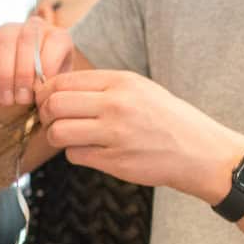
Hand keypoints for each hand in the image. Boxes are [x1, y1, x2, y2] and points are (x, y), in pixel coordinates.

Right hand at [0, 20, 76, 116]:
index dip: (47, 66)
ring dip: (3, 78)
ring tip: (6, 102)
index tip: (40, 91)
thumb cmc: (40, 90)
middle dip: (23, 73)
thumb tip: (46, 90)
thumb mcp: (52, 89)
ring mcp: (7, 30)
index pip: (54, 42)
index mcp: (56, 36)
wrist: (15, 94)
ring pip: (3, 46)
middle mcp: (32, 27)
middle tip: (21, 99)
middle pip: (27, 40)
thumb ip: (52, 85)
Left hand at [38, 69, 243, 202]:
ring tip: (69, 137)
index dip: (46, 92)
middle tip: (51, 120)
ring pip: (58, 133)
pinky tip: (90, 150)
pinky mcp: (114, 161)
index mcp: (120, 82)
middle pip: (54, 105)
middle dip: (45, 114)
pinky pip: (75, 155)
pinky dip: (75, 154)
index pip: (63, 81)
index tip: (47, 100)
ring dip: (56, 136)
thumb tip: (56, 89)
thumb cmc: (166, 118)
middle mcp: (116, 105)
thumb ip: (101, 86)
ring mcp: (114, 134)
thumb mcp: (139, 88)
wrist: (199, 151)